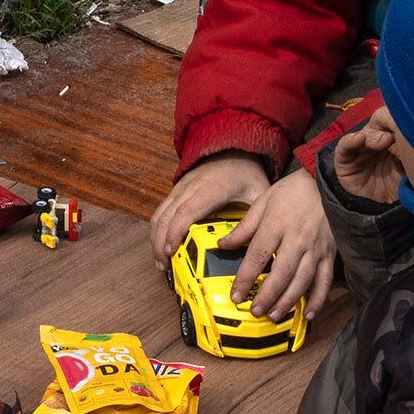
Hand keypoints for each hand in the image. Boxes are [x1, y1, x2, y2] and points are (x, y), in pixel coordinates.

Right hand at [150, 154, 270, 263]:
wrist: (234, 148)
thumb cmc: (246, 173)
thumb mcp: (258, 193)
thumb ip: (254, 218)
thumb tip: (246, 244)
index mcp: (212, 188)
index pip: (186, 211)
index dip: (175, 232)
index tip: (170, 251)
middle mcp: (191, 187)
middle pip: (167, 215)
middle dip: (160, 242)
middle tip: (163, 265)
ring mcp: (182, 187)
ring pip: (160, 213)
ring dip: (155, 237)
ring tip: (161, 260)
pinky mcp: (177, 190)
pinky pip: (162, 210)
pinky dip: (158, 229)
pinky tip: (162, 244)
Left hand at [229, 166, 337, 321]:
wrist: (326, 182)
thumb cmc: (292, 191)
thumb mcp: (263, 201)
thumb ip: (244, 226)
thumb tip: (223, 244)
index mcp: (277, 224)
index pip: (258, 255)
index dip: (245, 277)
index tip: (236, 294)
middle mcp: (297, 238)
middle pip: (281, 273)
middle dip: (267, 295)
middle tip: (255, 311)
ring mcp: (316, 248)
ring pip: (302, 281)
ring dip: (288, 301)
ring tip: (274, 315)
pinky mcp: (330, 253)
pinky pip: (325, 280)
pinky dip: (318, 300)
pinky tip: (308, 314)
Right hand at [325, 108, 404, 206]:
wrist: (383, 215)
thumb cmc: (400, 192)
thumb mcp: (410, 170)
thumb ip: (412, 153)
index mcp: (393, 143)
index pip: (393, 123)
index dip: (398, 121)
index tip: (409, 124)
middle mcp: (375, 144)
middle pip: (379, 125)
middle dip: (388, 125)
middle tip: (397, 133)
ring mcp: (359, 151)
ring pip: (364, 134)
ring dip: (374, 135)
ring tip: (385, 140)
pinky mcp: (344, 161)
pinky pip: (344, 146)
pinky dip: (351, 140)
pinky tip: (359, 139)